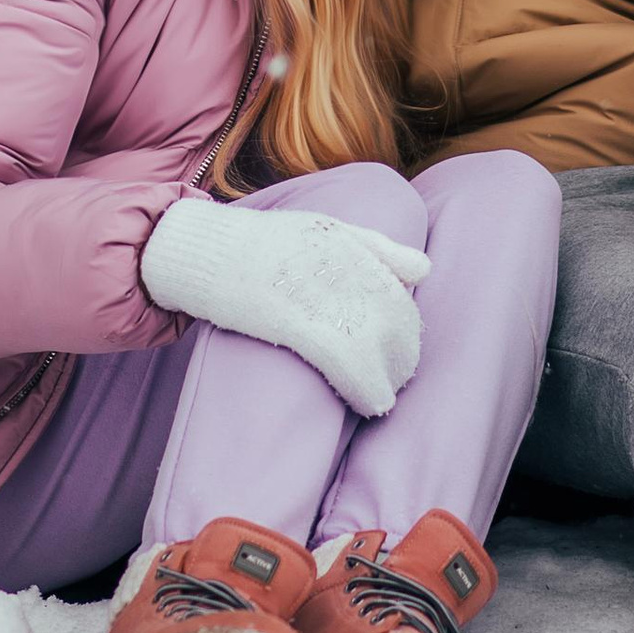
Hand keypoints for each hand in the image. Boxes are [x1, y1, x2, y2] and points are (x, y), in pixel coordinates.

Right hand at [139, 197, 430, 416]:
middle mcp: (339, 266)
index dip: (406, 324)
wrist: (208, 251)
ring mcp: (317, 294)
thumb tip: (425, 271)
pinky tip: (370, 403)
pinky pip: (344, 358)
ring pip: (375, 342)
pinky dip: (363, 385)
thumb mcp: (323, 229)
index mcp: (348, 244)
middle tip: (399, 376)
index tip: (405, 346)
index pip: (397, 289)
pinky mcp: (294, 321)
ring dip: (388, 375)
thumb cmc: (265, 243)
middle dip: (403, 353)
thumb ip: (376, 246)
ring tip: (384, 394)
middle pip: (392, 317)